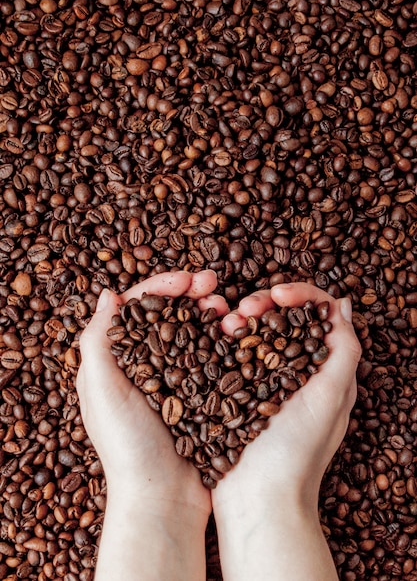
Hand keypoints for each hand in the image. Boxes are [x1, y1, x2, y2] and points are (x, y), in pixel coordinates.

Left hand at [77, 270, 228, 516]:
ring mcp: (174, 377)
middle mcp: (145, 364)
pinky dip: (222, 339)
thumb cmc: (126, 445)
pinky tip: (236, 330)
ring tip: (227, 306)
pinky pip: (211, 356)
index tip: (189, 278)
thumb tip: (107, 293)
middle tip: (214, 282)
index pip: (139, 307)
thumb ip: (98, 340)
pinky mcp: (199, 393)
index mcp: (118, 358)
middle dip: (191, 292)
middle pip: (169, 313)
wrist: (163, 497)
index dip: (163, 285)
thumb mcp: (100, 389)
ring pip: (193, 331)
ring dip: (209, 311)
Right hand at [211, 282, 361, 580]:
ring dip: (242, 316)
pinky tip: (217, 332)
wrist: (257, 498)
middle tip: (246, 308)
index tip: (277, 294)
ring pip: (255, 330)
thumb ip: (343, 349)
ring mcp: (263, 378)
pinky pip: (233, 351)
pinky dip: (226, 337)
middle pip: (283, 317)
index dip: (299, 294)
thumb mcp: (332, 397)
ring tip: (226, 321)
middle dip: (264, 302)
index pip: (317, 314)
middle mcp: (295, 369)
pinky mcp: (236, 388)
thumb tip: (342, 304)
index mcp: (323, 368)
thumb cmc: (298, 452)